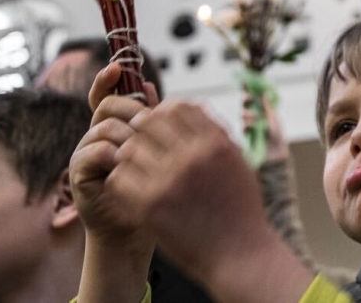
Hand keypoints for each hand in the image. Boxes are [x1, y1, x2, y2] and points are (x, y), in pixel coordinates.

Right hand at [71, 64, 158, 244]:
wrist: (135, 228)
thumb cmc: (149, 187)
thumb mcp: (157, 149)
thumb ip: (152, 119)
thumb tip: (148, 85)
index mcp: (115, 127)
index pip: (105, 96)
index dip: (107, 79)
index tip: (118, 66)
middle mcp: (97, 136)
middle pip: (107, 106)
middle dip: (131, 110)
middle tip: (148, 126)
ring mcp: (85, 152)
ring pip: (105, 127)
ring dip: (128, 137)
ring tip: (142, 156)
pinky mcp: (79, 173)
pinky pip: (96, 151)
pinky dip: (114, 156)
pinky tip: (126, 167)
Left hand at [109, 101, 274, 287]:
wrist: (240, 254)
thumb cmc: (241, 208)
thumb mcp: (239, 162)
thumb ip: (217, 132)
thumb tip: (194, 105)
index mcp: (215, 144)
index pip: (177, 106)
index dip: (166, 112)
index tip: (163, 126)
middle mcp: (192, 157)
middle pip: (149, 122)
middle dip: (144, 131)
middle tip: (145, 146)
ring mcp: (168, 181)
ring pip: (129, 148)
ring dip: (131, 155)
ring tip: (139, 168)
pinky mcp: (148, 206)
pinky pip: (119, 178)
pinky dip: (122, 179)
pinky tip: (133, 188)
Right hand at [243, 92, 287, 164]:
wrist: (275, 151)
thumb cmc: (277, 134)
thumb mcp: (273, 119)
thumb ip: (267, 107)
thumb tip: (264, 94)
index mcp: (262, 110)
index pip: (254, 98)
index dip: (248, 91)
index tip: (245, 84)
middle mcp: (254, 115)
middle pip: (245, 105)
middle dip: (246, 100)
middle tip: (249, 99)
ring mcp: (250, 125)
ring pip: (243, 114)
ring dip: (248, 114)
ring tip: (255, 118)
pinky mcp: (247, 134)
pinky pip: (244, 126)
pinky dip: (248, 125)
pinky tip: (252, 127)